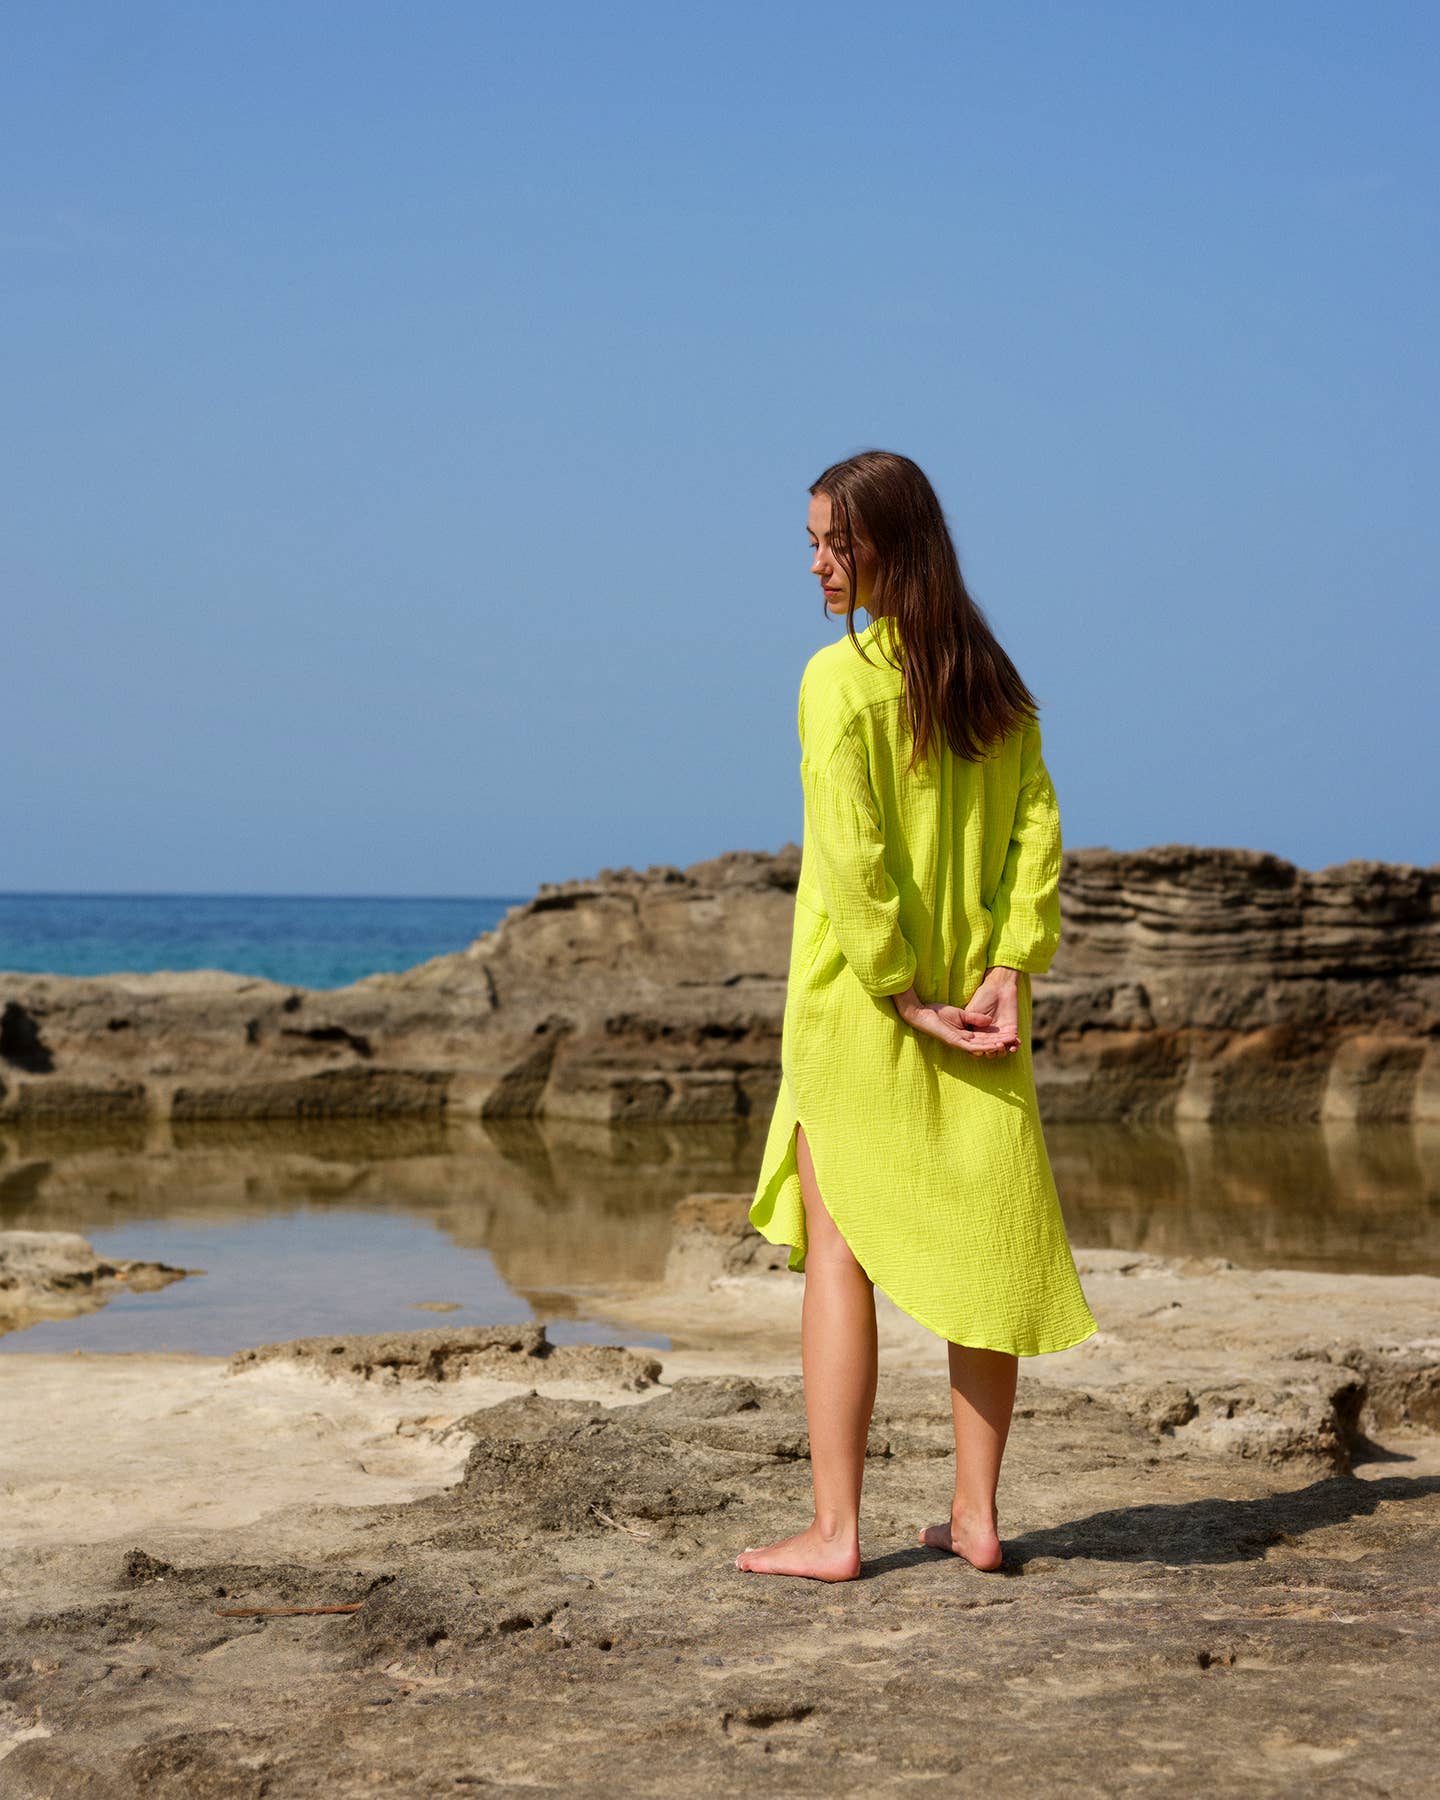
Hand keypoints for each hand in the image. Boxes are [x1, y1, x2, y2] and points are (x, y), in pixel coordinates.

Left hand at [891, 967, 1021, 1057]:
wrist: (921, 1013)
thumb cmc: (937, 1013)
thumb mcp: (960, 1014)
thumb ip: (974, 1018)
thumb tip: (989, 1020)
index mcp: (965, 1035)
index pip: (985, 1038)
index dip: (999, 1038)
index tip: (1012, 1036)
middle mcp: (963, 1042)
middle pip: (986, 1045)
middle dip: (1001, 1045)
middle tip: (1015, 1043)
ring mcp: (959, 1043)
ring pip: (981, 1048)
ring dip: (995, 1047)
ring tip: (1008, 1045)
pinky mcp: (954, 1041)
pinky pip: (972, 1046)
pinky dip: (984, 1046)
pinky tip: (994, 1045)